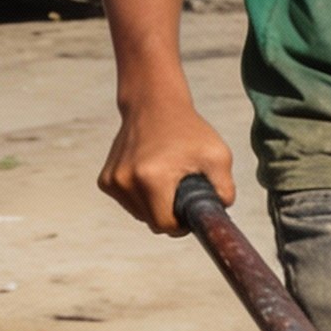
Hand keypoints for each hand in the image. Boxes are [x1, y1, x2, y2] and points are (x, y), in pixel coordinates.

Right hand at [99, 87, 234, 234]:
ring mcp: (112, 181)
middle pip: (152, 223)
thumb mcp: (218, 156)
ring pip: (140, 215)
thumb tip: (219, 214)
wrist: (153, 105)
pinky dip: (143, 197)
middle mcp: (125, 181)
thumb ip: (224, 190)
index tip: (192, 210)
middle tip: (183, 191)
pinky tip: (152, 175)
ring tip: (168, 179)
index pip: (166, 225)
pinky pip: (130, 204)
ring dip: (156, 206)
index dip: (183, 224)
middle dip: (170, 214)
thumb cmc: (189, 131)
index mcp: (151, 178)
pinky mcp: (105, 180)